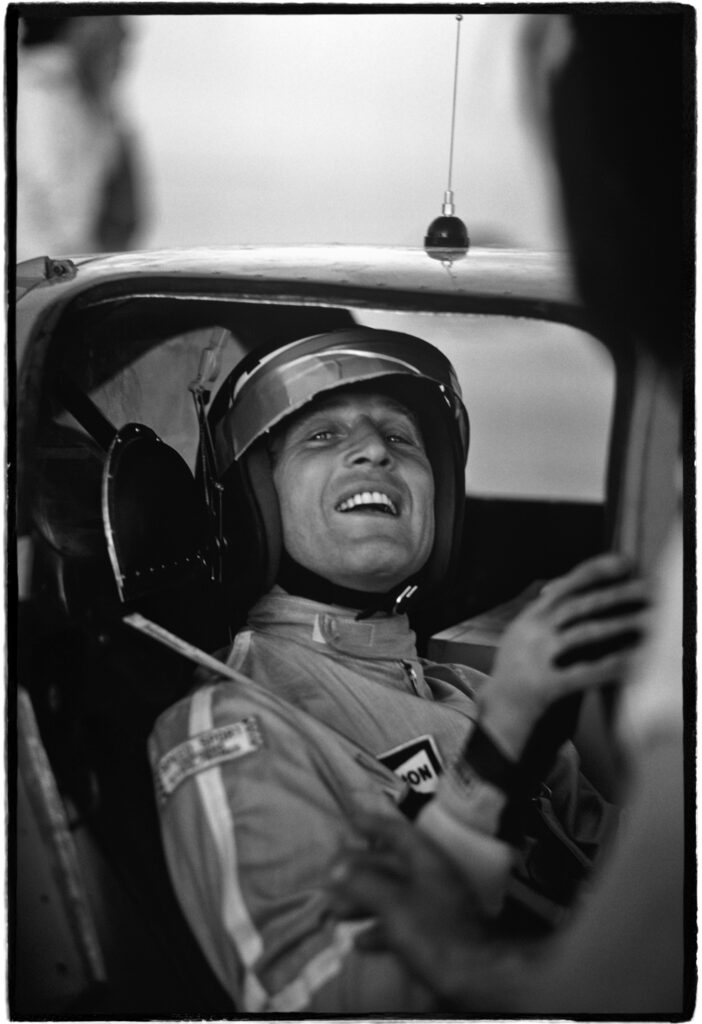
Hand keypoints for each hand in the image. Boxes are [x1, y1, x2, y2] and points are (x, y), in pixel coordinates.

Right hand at [329, 811, 527, 1008]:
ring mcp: (435, 907)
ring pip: (393, 895)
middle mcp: (432, 878)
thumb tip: (336, 866)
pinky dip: (379, 929)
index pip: (397, 832)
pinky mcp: (434, 935)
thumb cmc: (434, 932)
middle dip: (359, 869)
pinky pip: (401, 924)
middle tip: (330, 873)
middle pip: (391, 865)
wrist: (476, 976)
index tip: (348, 820)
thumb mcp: (394, 904)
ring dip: (364, 901)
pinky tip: (359, 942)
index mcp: (427, 861)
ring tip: (335, 910)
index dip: (372, 824)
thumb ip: (364, 883)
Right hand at [485, 554, 649, 758]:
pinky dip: (614, 665)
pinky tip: (637, 661)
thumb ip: (546, 619)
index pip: (563, 587)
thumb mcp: (524, 641)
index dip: (594, 571)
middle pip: (579, 605)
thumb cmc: (518, 681)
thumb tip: (571, 594)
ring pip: (584, 633)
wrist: (497, 721)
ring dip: (622, 624)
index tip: (623, 562)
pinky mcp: (544, 686)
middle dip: (618, 594)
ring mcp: (535, 658)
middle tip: (649, 589)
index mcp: (527, 620)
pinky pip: (586, 672)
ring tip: (650, 620)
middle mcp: (530, 633)